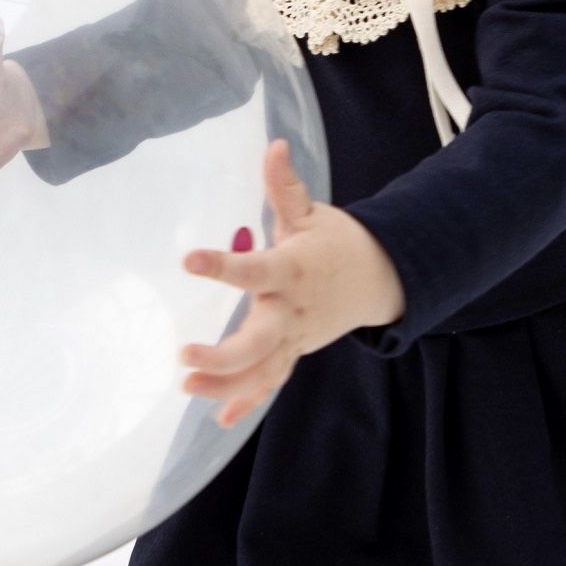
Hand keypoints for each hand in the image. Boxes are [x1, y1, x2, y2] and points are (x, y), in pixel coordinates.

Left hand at [178, 139, 406, 426]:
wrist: (381, 278)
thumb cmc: (337, 242)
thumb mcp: (311, 213)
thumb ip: (285, 186)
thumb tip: (274, 144)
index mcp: (294, 271)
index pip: (254, 270)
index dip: (222, 266)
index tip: (188, 260)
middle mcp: (293, 311)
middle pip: (260, 343)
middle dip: (224, 356)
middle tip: (184, 356)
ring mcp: (295, 338)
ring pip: (262, 371)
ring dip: (227, 385)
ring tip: (187, 386)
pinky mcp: (295, 353)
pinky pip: (271, 383)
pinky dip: (248, 402)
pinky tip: (220, 420)